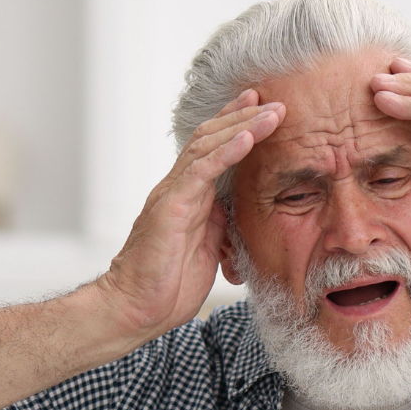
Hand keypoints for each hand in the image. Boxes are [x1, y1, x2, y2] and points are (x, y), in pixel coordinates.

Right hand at [97, 91, 285, 338]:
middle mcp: (178, 187)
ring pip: (207, 146)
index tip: (263, 109)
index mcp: (188, 196)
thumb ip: (221, 225)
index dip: (237, 126)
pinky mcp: (170, 207)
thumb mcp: (208, 250)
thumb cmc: (167, 285)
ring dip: (242, 126)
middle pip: (211, 138)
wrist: (136, 309)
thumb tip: (239, 212)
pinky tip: (247, 137)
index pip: (212, 149)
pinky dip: (226, 151)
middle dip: (243, 116)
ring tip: (271, 111)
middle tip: (274, 100)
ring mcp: (172, 194)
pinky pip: (201, 171)